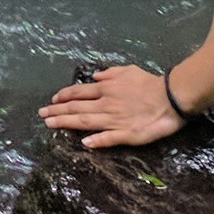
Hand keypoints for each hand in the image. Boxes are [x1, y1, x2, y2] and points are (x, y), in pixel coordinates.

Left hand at [39, 64, 181, 148]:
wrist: (171, 97)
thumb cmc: (149, 82)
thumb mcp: (127, 70)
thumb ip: (109, 73)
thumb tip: (95, 77)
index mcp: (106, 88)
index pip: (79, 92)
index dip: (64, 96)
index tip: (52, 100)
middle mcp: (106, 103)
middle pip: (77, 108)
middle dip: (57, 111)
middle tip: (41, 114)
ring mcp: (116, 120)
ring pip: (86, 122)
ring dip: (67, 123)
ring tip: (50, 125)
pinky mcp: (128, 134)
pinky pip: (110, 138)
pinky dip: (97, 140)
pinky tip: (85, 143)